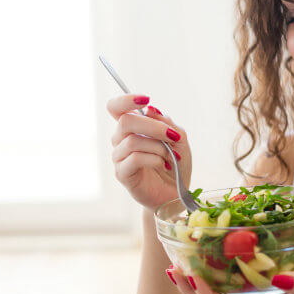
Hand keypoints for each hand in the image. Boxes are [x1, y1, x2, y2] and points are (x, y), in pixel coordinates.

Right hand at [107, 94, 191, 209]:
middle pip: (125, 121)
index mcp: (132, 128)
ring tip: (172, 156)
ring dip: (158, 146)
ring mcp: (119, 158)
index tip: (145, 99)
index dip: (125, 99)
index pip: (115, 108)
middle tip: (173, 136)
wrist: (177, 194)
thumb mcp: (178, 138)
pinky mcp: (122, 174)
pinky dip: (154, 159)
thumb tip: (150, 109)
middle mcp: (121, 140)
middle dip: (153, 126)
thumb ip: (165, 122)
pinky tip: (165, 165)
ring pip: (132, 141)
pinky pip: (134, 159)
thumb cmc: (176, 164)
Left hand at [165, 263, 293, 293]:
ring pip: (219, 293)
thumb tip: (279, 279)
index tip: (189, 275)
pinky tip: (205, 255)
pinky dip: (214, 271)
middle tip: (172, 268)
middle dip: (191, 289)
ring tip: (179, 263)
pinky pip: (230, 282)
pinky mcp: (262, 285)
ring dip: (198, 280)